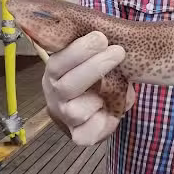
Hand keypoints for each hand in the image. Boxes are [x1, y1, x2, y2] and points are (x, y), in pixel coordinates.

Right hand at [41, 31, 134, 145]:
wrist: (102, 103)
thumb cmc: (98, 72)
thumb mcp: (94, 55)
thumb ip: (96, 47)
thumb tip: (103, 38)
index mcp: (55, 72)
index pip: (58, 62)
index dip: (78, 51)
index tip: (101, 37)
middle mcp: (55, 95)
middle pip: (67, 86)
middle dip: (94, 67)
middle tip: (118, 52)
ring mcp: (65, 116)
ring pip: (77, 111)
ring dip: (100, 97)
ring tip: (115, 88)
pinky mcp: (78, 135)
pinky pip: (88, 133)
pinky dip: (105, 122)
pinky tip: (113, 110)